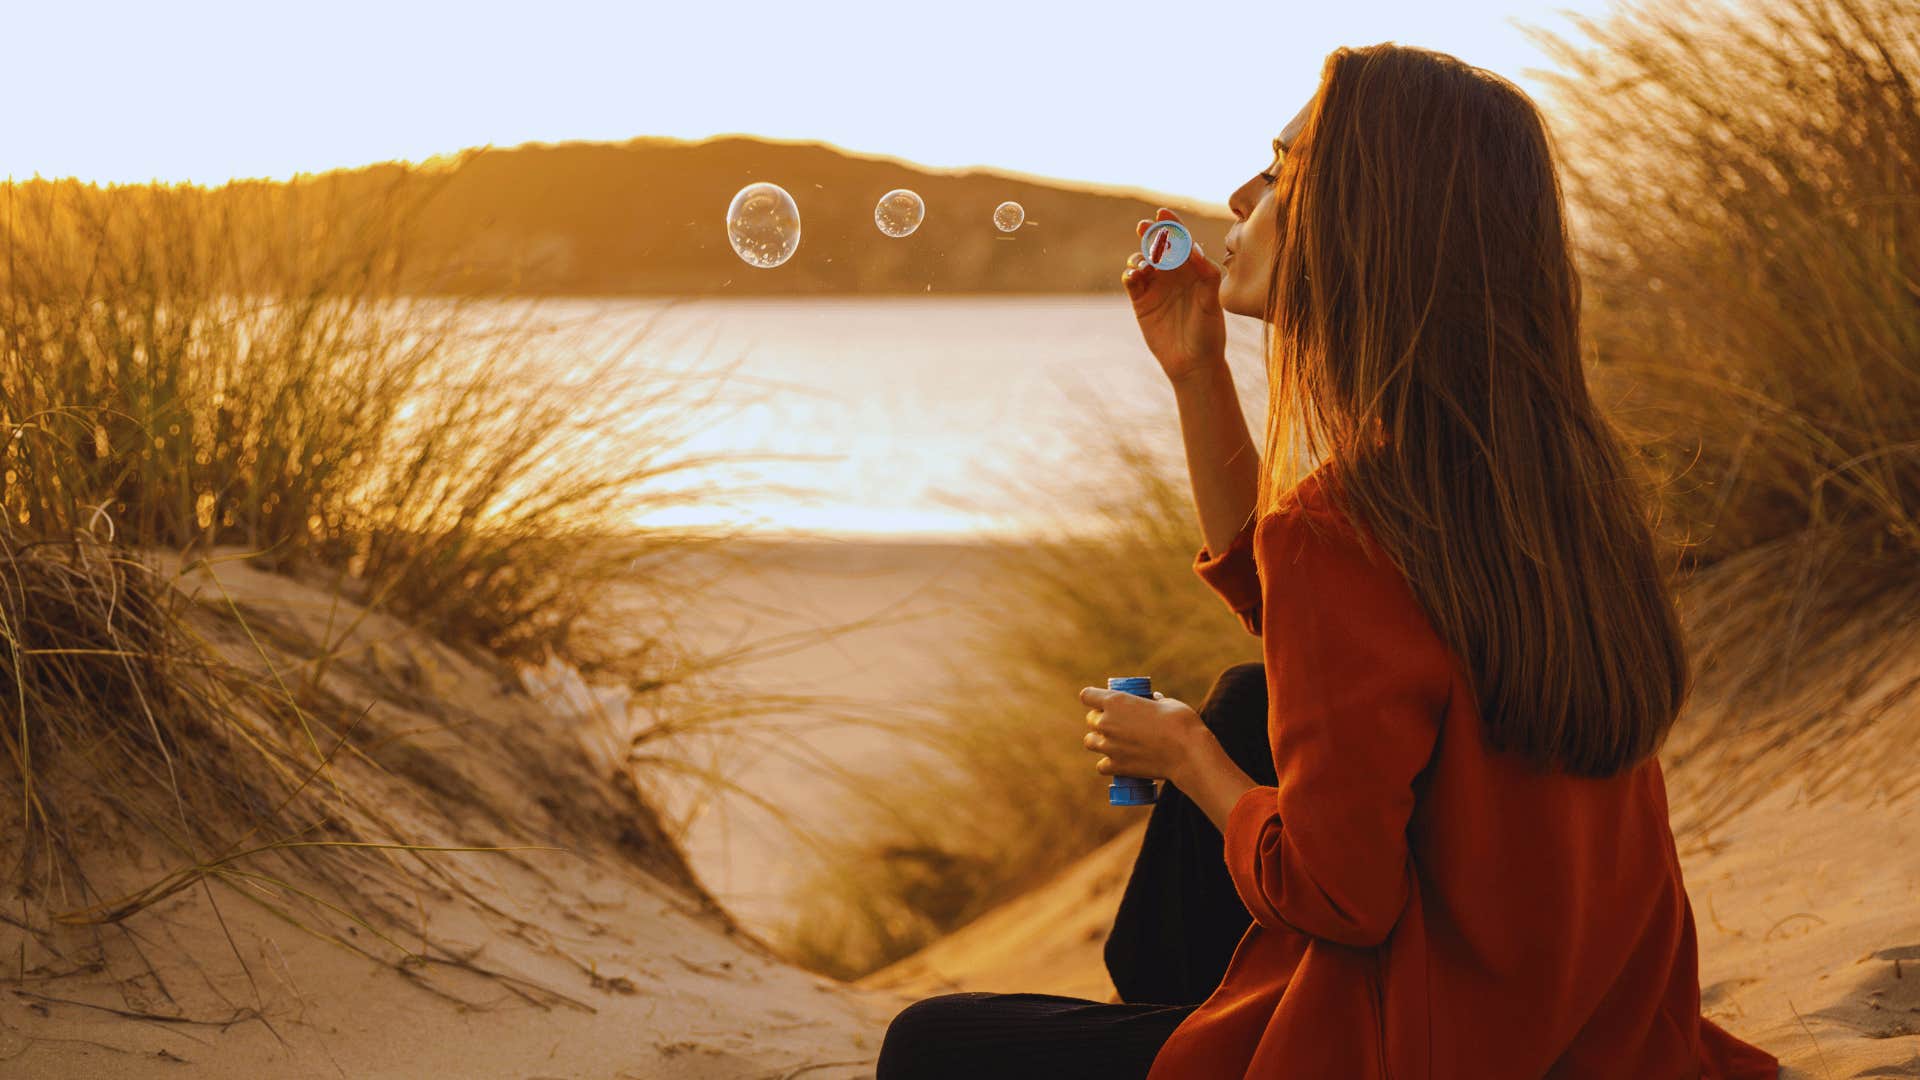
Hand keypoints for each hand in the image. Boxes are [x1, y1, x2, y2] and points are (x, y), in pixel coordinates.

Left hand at [1079, 685, 1210, 786]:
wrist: (1188, 754)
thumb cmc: (1181, 723)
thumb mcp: (1167, 703)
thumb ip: (1155, 701)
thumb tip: (1154, 700)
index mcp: (1115, 701)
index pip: (1087, 696)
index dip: (1093, 698)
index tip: (1102, 702)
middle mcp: (1107, 723)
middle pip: (1090, 720)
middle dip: (1100, 720)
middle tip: (1115, 723)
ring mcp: (1109, 746)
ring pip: (1090, 742)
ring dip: (1099, 741)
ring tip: (1114, 742)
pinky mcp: (1116, 766)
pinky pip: (1101, 766)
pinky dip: (1108, 764)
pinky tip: (1118, 762)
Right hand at [1122, 208, 1227, 384]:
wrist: (1193, 362)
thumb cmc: (1208, 332)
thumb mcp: (1212, 302)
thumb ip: (1206, 274)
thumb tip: (1193, 249)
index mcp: (1193, 269)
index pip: (1181, 240)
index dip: (1171, 224)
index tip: (1162, 212)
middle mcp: (1173, 274)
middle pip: (1157, 246)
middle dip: (1150, 233)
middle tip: (1144, 227)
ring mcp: (1155, 286)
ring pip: (1141, 261)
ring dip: (1139, 256)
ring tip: (1144, 265)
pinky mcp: (1141, 301)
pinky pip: (1131, 281)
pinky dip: (1129, 274)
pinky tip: (1133, 276)